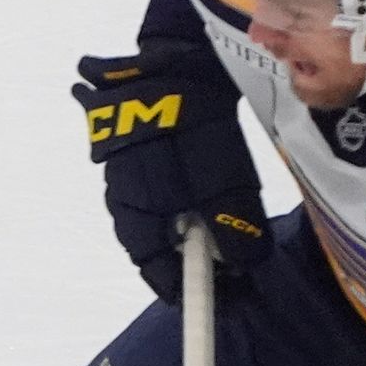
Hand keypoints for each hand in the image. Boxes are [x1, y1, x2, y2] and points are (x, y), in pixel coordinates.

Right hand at [73, 51, 270, 301]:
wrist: (169, 67)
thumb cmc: (193, 133)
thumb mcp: (225, 187)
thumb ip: (234, 232)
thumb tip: (244, 268)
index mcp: (137, 218)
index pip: (155, 270)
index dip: (186, 288)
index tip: (220, 298)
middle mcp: (120, 200)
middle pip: (152, 245)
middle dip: (186, 257)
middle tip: (226, 260)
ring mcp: (120, 171)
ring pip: (151, 214)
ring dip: (181, 225)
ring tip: (216, 222)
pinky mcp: (128, 145)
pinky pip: (151, 186)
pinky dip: (175, 197)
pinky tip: (196, 186)